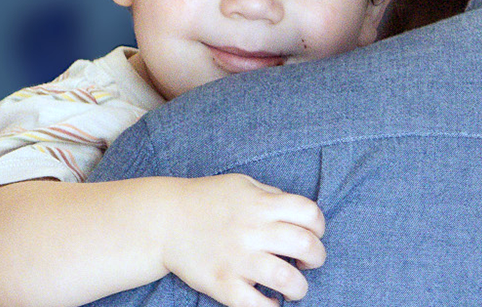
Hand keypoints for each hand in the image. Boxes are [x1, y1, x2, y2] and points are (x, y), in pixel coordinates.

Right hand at [156, 174, 327, 306]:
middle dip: (316, 258)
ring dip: (299, 288)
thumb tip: (300, 215)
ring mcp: (237, 259)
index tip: (312, 235)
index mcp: (260, 204)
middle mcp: (253, 230)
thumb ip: (272, 196)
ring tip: (292, 288)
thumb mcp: (242, 185)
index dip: (318, 227)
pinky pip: (256, 305)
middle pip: (306, 246)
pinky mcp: (222, 283)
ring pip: (287, 280)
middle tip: (306, 264)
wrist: (163, 221)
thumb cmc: (205, 201)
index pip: (310, 214)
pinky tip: (271, 303)